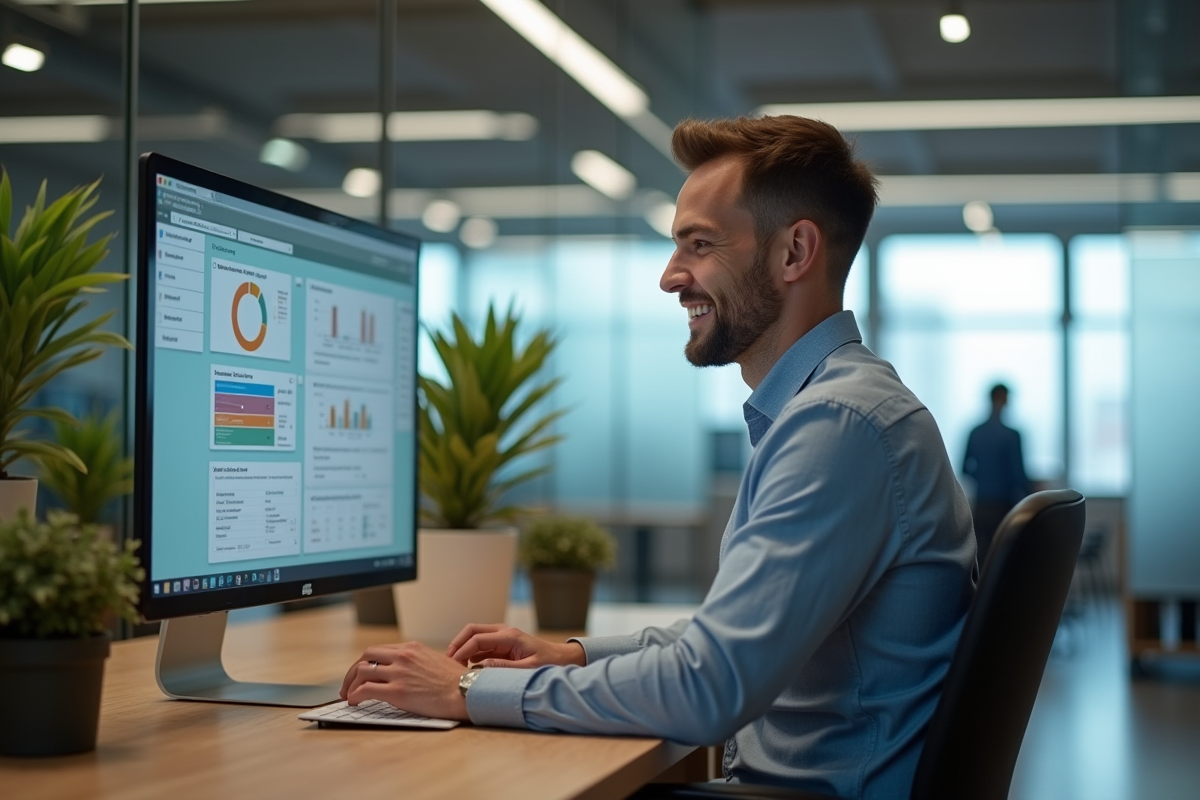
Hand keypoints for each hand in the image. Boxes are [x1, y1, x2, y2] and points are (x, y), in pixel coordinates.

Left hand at [340, 642, 469, 719]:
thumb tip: (410, 672)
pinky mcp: (396, 691)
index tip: (361, 674)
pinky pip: (365, 690)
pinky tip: (355, 702)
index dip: (366, 663)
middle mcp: (403, 657)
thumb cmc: (457, 681)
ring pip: (361, 672)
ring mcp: (398, 673)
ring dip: (350, 685)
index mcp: (412, 648)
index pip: (379, 651)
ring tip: (349, 696)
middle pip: (366, 657)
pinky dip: (355, 696)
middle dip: (353, 671)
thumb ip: (419, 662)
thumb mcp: (436, 661)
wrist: (465, 692)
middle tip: (349, 685)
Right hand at [446, 623, 586, 668]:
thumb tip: (479, 668)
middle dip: (457, 644)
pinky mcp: (502, 645)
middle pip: (471, 630)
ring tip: (454, 667)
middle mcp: (503, 632)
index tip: (452, 664)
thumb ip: (504, 668)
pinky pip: (481, 646)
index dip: (462, 650)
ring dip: (463, 649)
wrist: (562, 659)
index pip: (477, 638)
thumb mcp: (527, 669)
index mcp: (509, 636)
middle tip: (447, 661)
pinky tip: (466, 668)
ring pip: (474, 637)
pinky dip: (471, 654)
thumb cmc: (549, 663)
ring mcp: (502, 637)